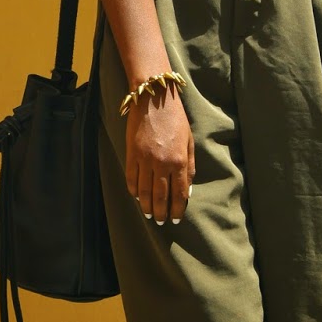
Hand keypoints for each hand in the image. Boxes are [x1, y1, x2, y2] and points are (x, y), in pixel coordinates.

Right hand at [125, 87, 194, 224]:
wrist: (154, 99)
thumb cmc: (176, 119)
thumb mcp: (189, 142)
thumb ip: (189, 167)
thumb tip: (186, 190)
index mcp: (179, 161)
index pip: (179, 194)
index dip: (177, 209)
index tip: (176, 219)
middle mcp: (162, 163)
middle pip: (160, 196)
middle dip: (161, 212)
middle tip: (161, 221)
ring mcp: (145, 159)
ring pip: (144, 190)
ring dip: (146, 205)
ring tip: (148, 214)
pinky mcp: (131, 153)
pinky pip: (131, 177)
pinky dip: (133, 190)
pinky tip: (136, 197)